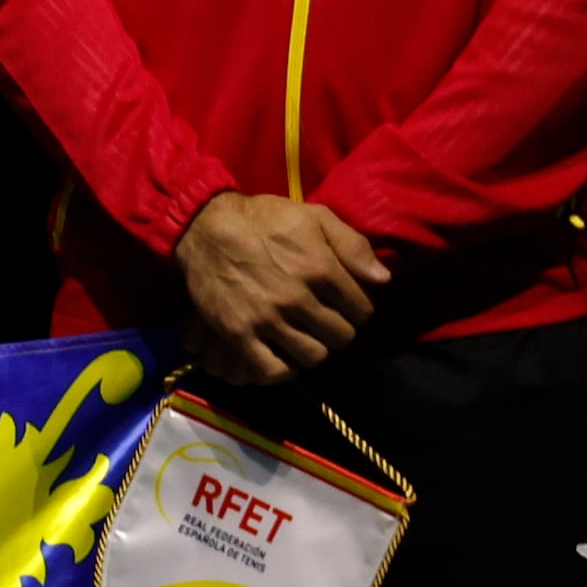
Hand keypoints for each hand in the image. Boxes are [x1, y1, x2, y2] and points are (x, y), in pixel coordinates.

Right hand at [176, 193, 386, 387]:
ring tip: (304, 337)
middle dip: (338, 330)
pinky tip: (281, 354)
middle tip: (324, 321)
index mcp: (320, 269)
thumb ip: (353, 245)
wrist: (203, 227)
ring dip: (314, 349)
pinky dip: (283, 369)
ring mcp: (267, 318)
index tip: (344, 305)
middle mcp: (298, 298)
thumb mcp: (314, 216)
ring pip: (314, 356)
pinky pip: (273, 369)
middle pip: (341, 336)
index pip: (362, 310)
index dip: (357, 308)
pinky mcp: (239, 333)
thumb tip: (383, 279)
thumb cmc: (262, 219)